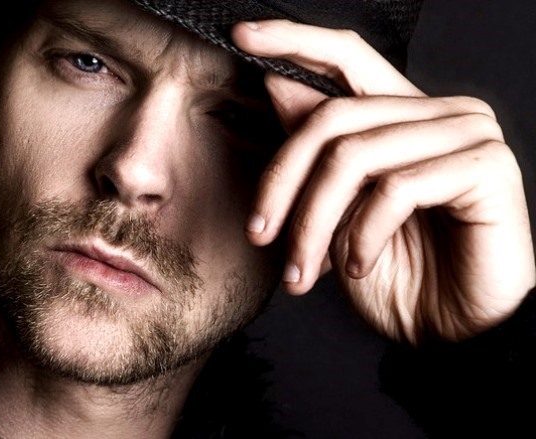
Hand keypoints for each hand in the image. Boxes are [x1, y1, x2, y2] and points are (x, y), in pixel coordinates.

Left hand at [232, 20, 535, 343]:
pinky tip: (357, 266)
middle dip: (282, 181)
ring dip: (313, 222)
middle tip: (261, 235)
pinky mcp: (486, 168)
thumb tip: (279, 86)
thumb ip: (318, 150)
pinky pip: (396, 188)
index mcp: (404, 115)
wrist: (454, 335)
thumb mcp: (339, 214)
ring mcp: (467, 135)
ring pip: (355, 155)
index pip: (347, 56)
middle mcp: (439, 112)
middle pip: (334, 116)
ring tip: (302, 271)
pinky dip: (360, 234)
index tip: (243, 38)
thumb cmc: (398, 276)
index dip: (294, 41)